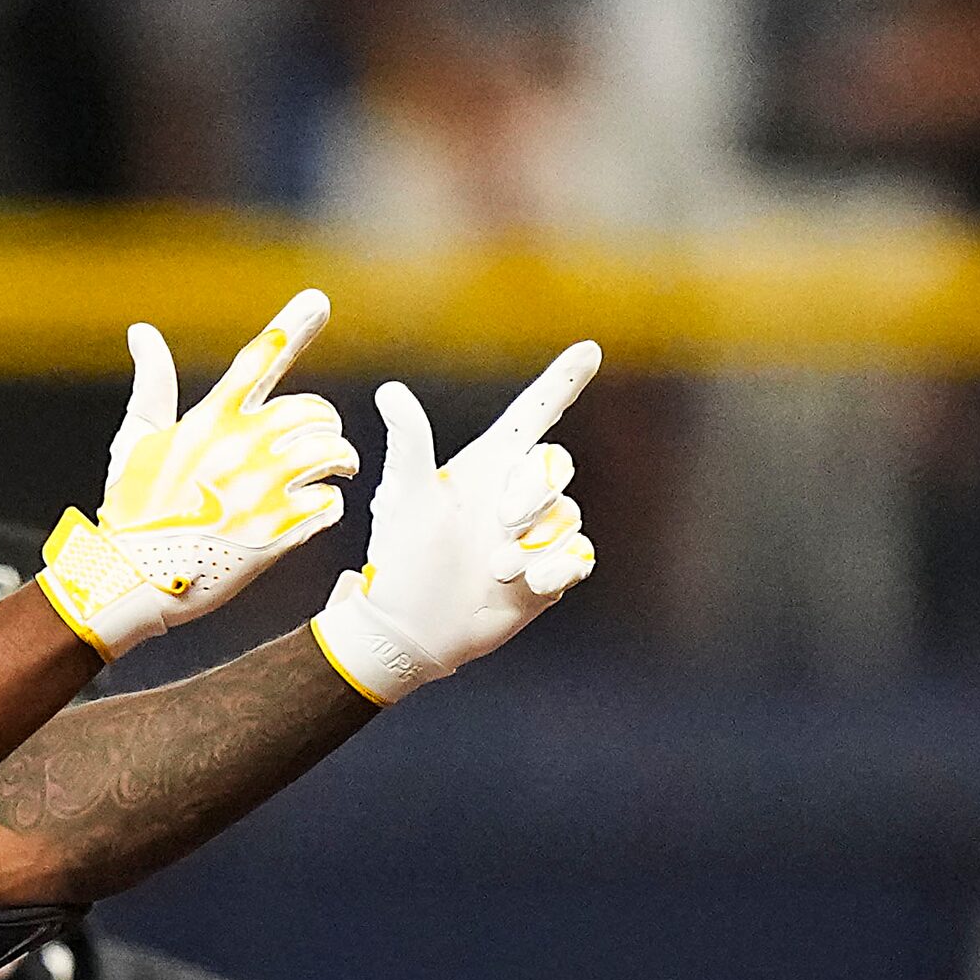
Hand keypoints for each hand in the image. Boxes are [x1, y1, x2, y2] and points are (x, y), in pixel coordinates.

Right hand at [37, 289, 358, 659]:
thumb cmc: (130, 512)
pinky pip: (330, 503)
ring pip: (332, 452)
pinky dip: (331, 503)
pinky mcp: (277, 532)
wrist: (130, 580)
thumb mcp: (133, 442)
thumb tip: (142, 333)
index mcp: (210, 420)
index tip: (318, 300)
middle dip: (325, 422)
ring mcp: (262, 490)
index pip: (259, 357)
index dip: (292, 324)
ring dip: (340, 459)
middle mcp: (241, 447)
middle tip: (324, 438)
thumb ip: (150, 385)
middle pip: (312, 410)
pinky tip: (319, 508)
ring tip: (337, 469)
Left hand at [309, 341, 601, 704]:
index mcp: (486, 466)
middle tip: (500, 522)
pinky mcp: (550, 572)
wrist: (411, 629)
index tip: (589, 350)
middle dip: (533, 492)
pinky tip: (529, 584)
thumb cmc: (401, 560)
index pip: (533, 415)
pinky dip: (559, 567)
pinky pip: (580, 555)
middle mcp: (516, 493)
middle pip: (557, 465)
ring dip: (535, 542)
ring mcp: (535, 533)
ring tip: (496, 569)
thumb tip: (390, 391)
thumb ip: (410, 444)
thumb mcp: (407, 498)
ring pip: (569, 514)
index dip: (562, 382)